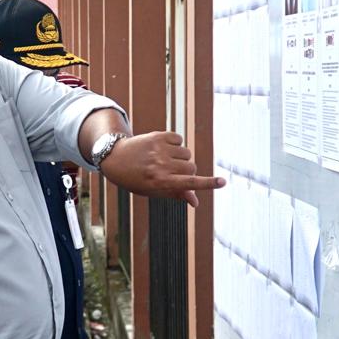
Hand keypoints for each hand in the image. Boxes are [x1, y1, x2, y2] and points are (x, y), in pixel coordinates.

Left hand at [97, 132, 224, 207]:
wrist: (115, 158)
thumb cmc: (136, 179)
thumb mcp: (153, 191)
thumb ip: (176, 194)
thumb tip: (196, 202)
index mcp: (160, 182)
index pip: (189, 184)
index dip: (208, 183)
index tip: (223, 182)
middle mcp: (160, 166)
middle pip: (191, 167)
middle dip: (187, 170)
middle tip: (171, 172)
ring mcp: (159, 149)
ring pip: (187, 153)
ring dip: (181, 157)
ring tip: (164, 160)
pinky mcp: (158, 136)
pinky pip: (180, 139)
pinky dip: (176, 144)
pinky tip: (162, 149)